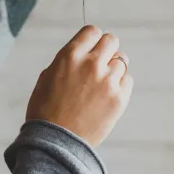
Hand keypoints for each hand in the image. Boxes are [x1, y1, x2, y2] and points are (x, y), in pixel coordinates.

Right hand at [25, 25, 132, 148]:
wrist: (56, 142)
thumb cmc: (46, 110)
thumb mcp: (47, 77)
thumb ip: (67, 61)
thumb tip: (82, 53)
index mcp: (70, 56)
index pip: (92, 31)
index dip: (92, 39)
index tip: (91, 48)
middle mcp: (91, 63)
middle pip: (111, 41)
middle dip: (106, 50)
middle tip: (100, 63)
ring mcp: (108, 81)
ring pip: (122, 61)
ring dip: (113, 69)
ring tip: (102, 84)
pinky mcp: (119, 98)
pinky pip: (128, 81)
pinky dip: (120, 85)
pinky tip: (108, 95)